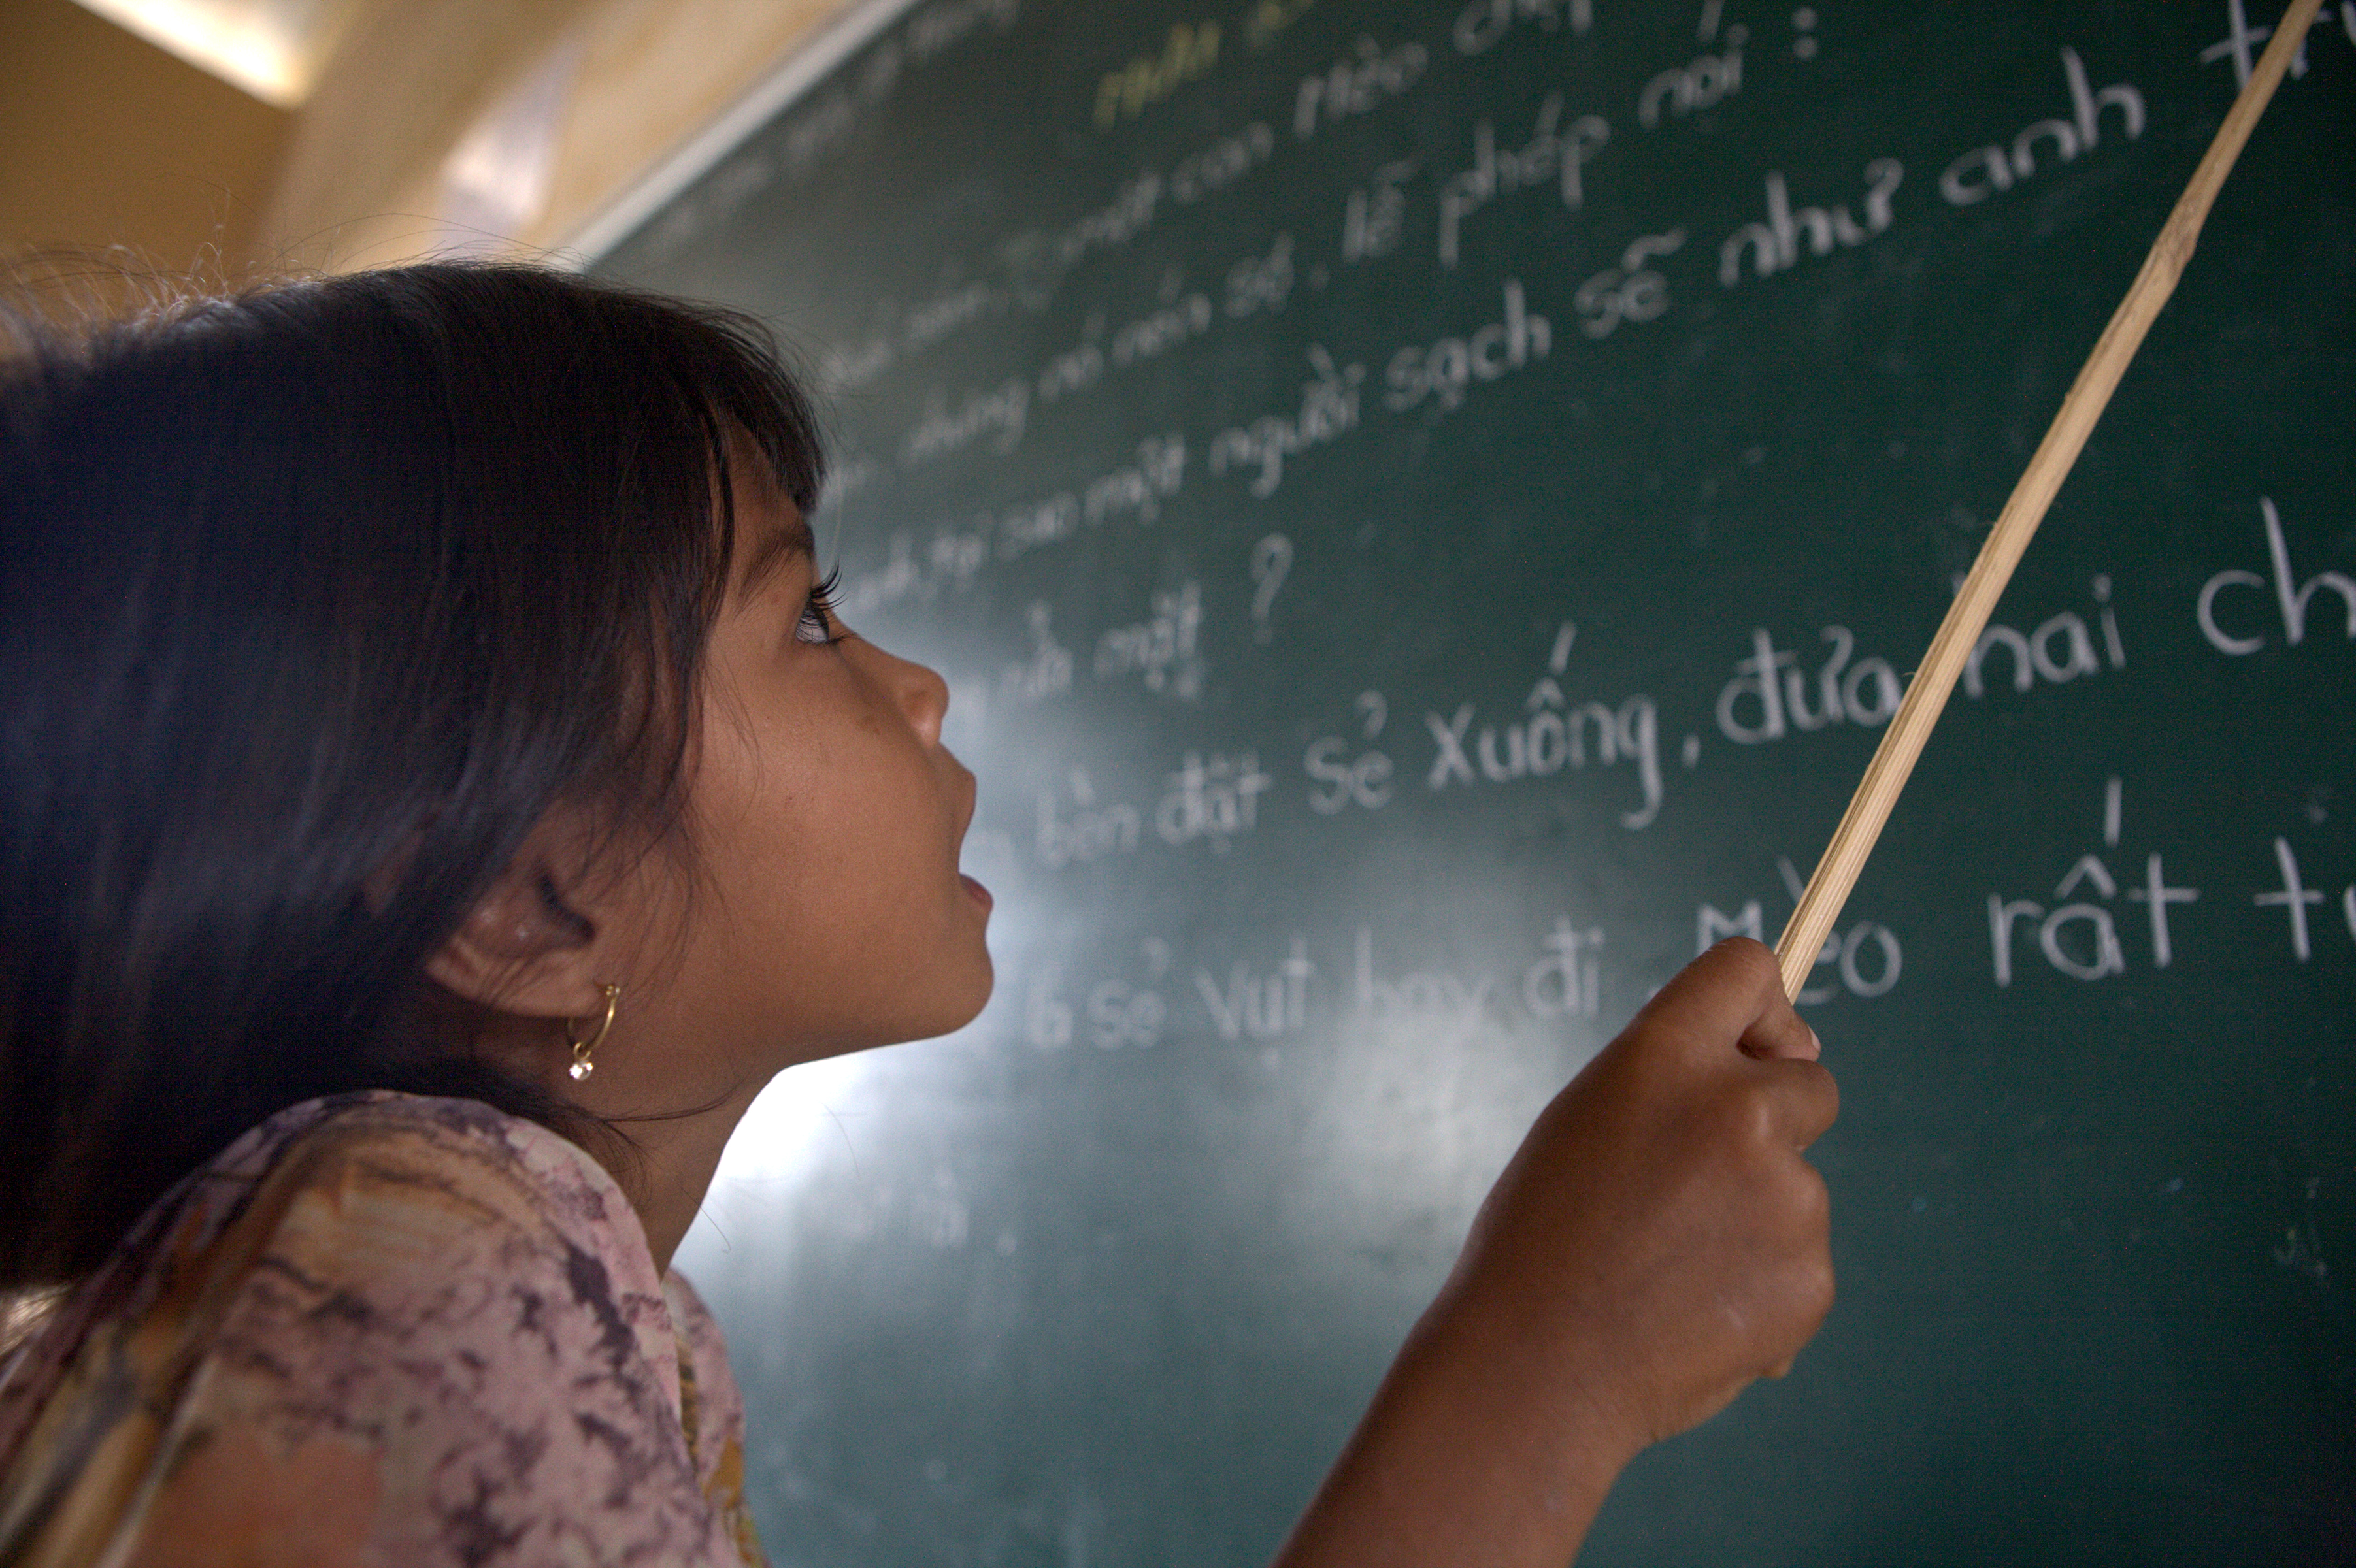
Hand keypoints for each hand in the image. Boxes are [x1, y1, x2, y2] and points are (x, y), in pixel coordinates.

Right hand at [1274, 939, 1837, 1567]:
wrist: (1535, 1368)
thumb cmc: (1541, 1239)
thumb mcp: (1586, 1118)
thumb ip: (1675, 1078)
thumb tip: (1793, 1059)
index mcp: (1663, 1057)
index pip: (1748, 969)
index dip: (1759, 1008)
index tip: (1748, 1047)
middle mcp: (1736, 1109)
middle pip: (1811, 1080)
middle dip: (1773, 1118)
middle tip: (1693, 1184)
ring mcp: (1784, 1196)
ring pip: (1800, 1185)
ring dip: (1755, 1216)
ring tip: (1668, 1267)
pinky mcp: (1811, 1277)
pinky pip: (1801, 1261)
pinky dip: (1761, 1283)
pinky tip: (1692, 1311)